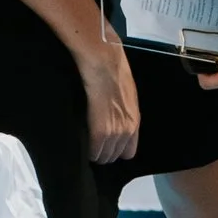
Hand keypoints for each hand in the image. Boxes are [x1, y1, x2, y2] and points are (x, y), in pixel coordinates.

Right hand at [77, 35, 140, 164]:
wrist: (104, 61)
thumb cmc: (113, 69)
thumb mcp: (126, 92)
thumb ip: (123, 109)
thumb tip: (113, 114)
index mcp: (135, 120)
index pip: (129, 151)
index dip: (116, 149)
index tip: (106, 145)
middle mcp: (128, 129)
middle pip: (114, 156)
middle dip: (103, 152)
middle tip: (92, 145)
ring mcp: (115, 132)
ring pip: (103, 157)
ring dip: (94, 152)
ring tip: (85, 144)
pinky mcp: (100, 131)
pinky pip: (93, 151)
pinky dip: (87, 150)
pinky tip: (82, 143)